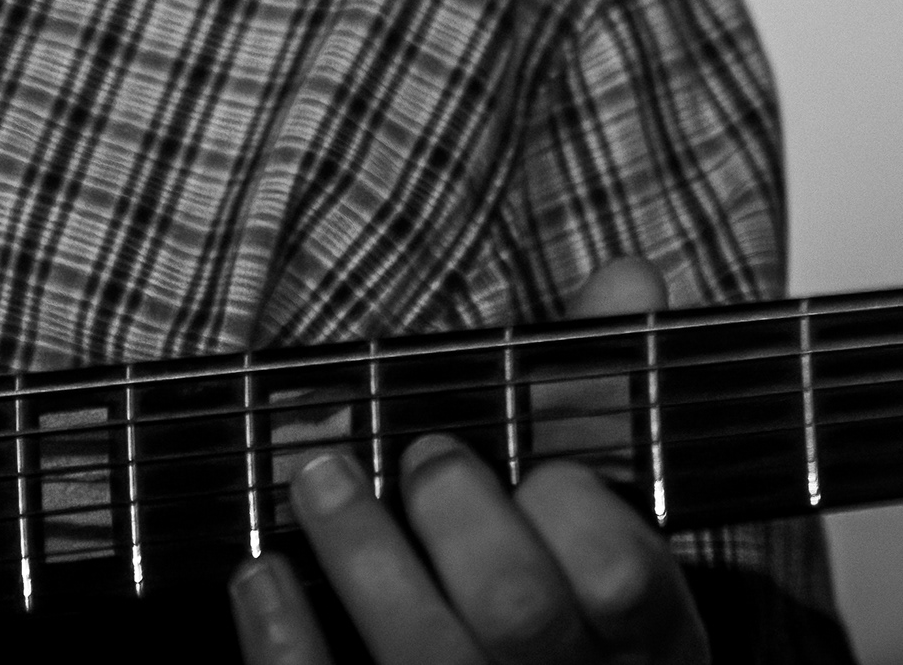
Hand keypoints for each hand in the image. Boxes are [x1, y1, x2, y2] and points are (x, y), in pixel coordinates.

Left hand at [225, 259, 707, 664]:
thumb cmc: (577, 606)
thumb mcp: (618, 528)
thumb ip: (609, 398)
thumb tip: (626, 275)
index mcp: (643, 641)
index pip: (623, 576)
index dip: (576, 508)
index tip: (536, 460)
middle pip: (519, 610)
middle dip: (460, 511)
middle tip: (425, 456)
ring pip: (422, 653)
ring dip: (361, 550)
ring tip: (318, 475)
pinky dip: (284, 635)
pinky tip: (260, 576)